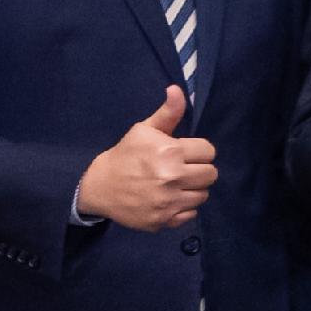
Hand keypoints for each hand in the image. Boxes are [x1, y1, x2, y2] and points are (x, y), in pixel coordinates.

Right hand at [76, 84, 216, 230]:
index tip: (184, 153)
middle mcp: (172, 178)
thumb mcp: (144, 130)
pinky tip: (169, 199)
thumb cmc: (126, 155)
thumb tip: (176, 89)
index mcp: (170, 152)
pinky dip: (183, 208)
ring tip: (175, 184)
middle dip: (199, 169)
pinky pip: (191, 214)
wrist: (99, 186)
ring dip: (193, 189)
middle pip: (211, 174)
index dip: (198, 151)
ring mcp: (169, 202)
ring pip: (203, 195)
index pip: (209, 151)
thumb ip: (168, 113)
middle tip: (182, 169)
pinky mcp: (165, 220)